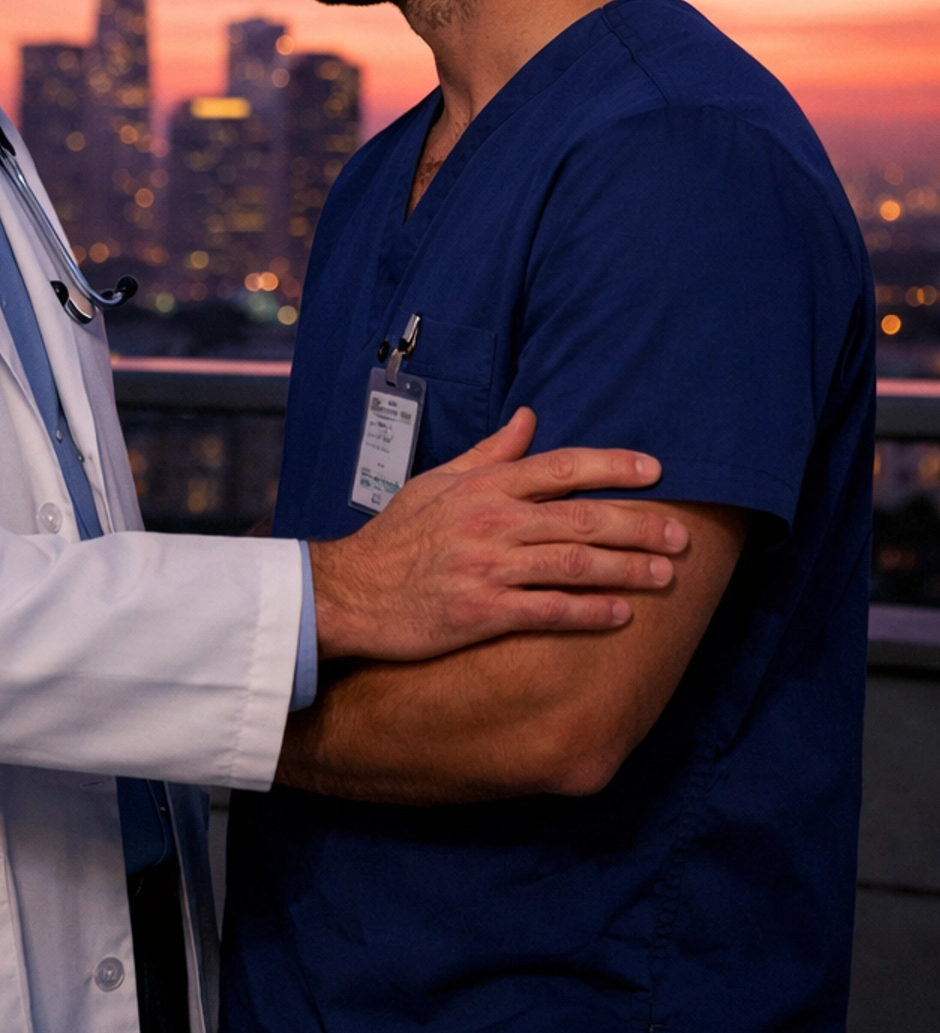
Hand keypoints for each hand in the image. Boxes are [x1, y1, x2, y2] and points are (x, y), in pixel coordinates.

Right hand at [309, 408, 686, 663]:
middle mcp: (492, 522)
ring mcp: (488, 568)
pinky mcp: (483, 612)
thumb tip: (529, 417)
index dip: (614, 467)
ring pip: (575, 565)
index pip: (562, 467)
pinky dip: (590, 612)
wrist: (351, 592)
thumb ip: (490, 452)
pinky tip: (622, 615)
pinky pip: (550, 611)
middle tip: (681, 534)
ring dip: (627, 569)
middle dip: (639, 525)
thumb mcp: (438, 483)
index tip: (657, 471)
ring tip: (666, 575)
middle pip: (582, 519)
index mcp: (484, 487)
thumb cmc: (397, 538)